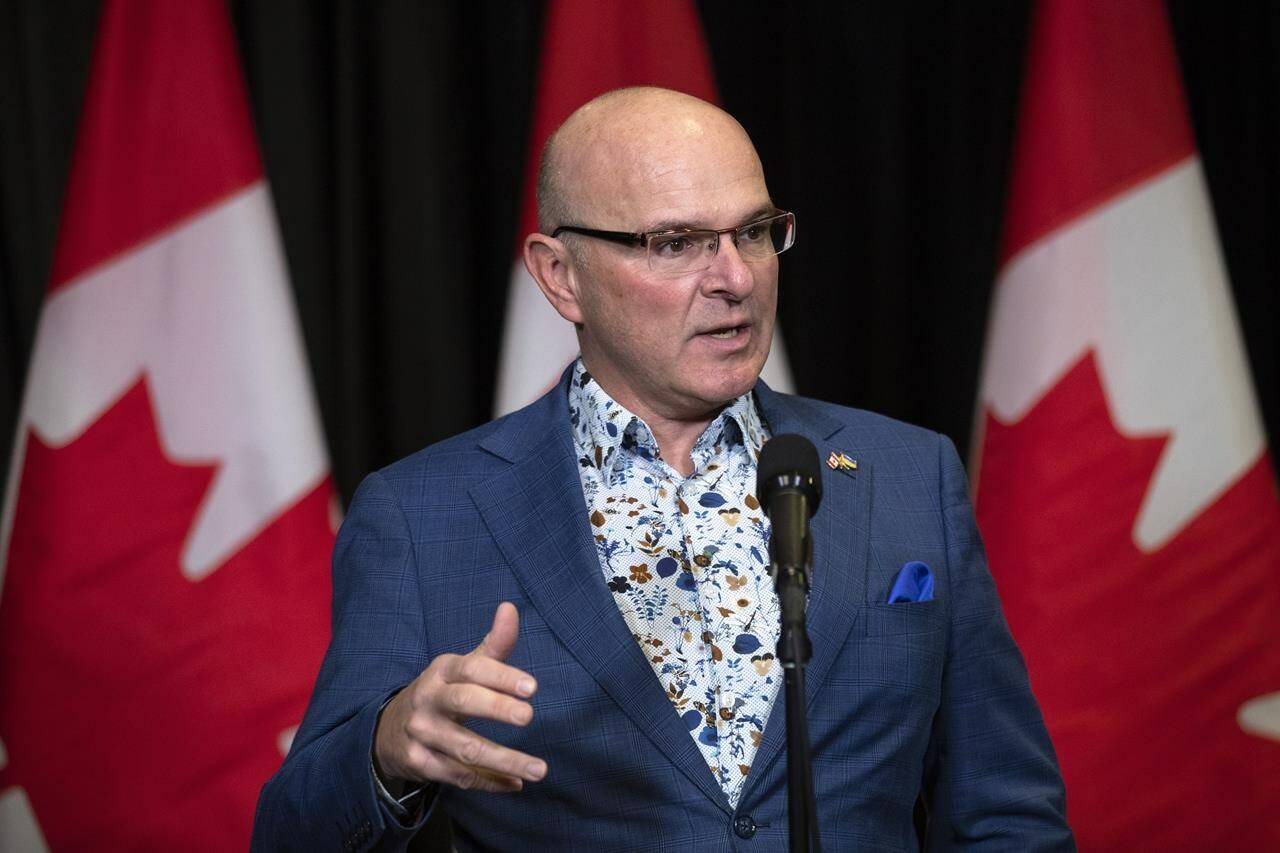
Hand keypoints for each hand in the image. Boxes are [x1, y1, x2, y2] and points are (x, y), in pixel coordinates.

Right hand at [374, 602, 545, 791]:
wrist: (388, 729)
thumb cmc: (442, 692)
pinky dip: (489, 782)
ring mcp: (421, 733)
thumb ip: (493, 645)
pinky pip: (458, 776)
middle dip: (497, 709)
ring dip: (504, 760)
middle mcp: (428, 699)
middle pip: (464, 703)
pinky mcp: (419, 763)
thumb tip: (510, 608)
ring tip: (539, 769)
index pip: (473, 669)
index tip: (532, 687)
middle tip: (529, 717)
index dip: (502, 676)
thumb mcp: (462, 667)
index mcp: (443, 671)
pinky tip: (515, 784)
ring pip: (464, 749)